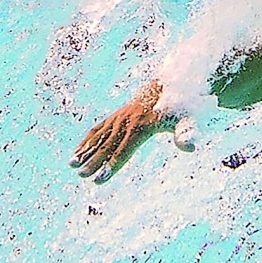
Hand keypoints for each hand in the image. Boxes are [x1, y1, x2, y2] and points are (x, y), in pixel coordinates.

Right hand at [70, 80, 195, 183]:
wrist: (174, 83)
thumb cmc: (183, 107)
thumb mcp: (189, 120)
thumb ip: (187, 133)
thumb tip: (190, 147)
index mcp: (144, 125)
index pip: (125, 149)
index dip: (112, 165)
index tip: (99, 179)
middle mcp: (129, 120)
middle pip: (109, 143)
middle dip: (95, 160)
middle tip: (82, 175)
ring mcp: (121, 116)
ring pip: (100, 135)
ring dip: (86, 150)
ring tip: (72, 165)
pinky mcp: (118, 115)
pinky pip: (99, 128)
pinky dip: (88, 140)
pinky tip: (78, 152)